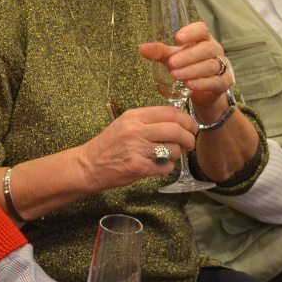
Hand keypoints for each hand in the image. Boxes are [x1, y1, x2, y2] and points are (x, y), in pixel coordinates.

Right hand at [79, 105, 197, 191]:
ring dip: (175, 155)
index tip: (191, 127)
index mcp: (134, 116)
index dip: (187, 120)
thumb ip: (149, 120)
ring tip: (166, 156)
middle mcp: (136, 130)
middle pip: (176, 130)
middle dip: (188, 139)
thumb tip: (177, 122)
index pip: (170, 113)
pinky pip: (166, 167)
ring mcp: (137, 149)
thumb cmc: (110, 144)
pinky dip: (166, 168)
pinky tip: (156, 166)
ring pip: (173, 150)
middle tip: (188, 143)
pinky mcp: (139, 167)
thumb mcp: (125, 123)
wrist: (89, 164)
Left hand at [140, 21, 231, 125]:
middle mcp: (215, 50)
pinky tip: (189, 85)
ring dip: (192, 70)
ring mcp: (222, 66)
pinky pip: (216, 81)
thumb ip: (159, 52)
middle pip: (206, 49)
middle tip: (172, 63)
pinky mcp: (224, 82)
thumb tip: (142, 48)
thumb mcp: (172, 58)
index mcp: (203, 39)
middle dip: (188, 56)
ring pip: (210, 66)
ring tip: (175, 75)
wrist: (205, 90)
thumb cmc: (188, 67)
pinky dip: (202, 83)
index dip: (191, 32)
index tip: (177, 37)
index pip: (201, 30)